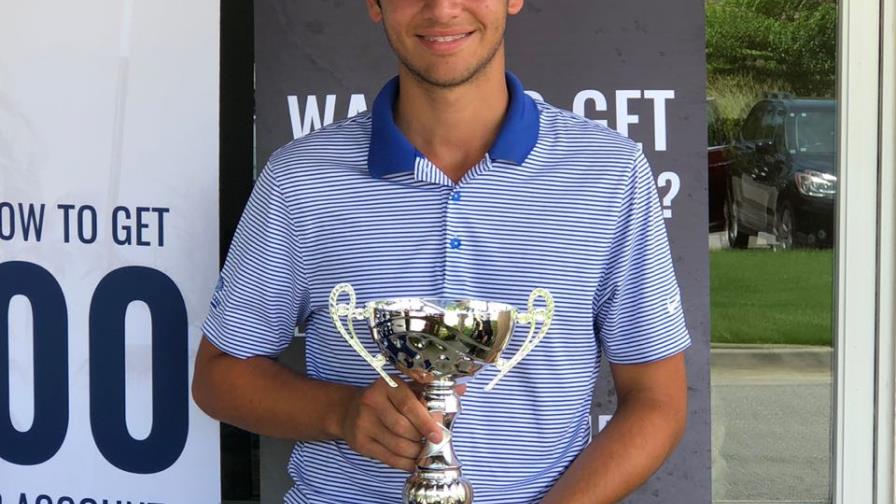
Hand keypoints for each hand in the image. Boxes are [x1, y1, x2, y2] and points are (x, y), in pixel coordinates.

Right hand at [340, 376, 463, 471]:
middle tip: (431, 442)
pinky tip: (412, 461)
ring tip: (421, 451)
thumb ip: (431, 390)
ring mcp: (363, 423)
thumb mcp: (405, 388)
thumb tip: (462, 389)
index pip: (408, 405)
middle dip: (421, 439)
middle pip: (404, 429)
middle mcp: (372, 402)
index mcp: (387, 386)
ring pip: (397, 446)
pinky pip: (388, 458)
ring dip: (415, 453)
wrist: (349, 409)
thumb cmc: (386, 398)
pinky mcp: (360, 442)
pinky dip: (405, 463)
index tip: (438, 435)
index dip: (426, 422)